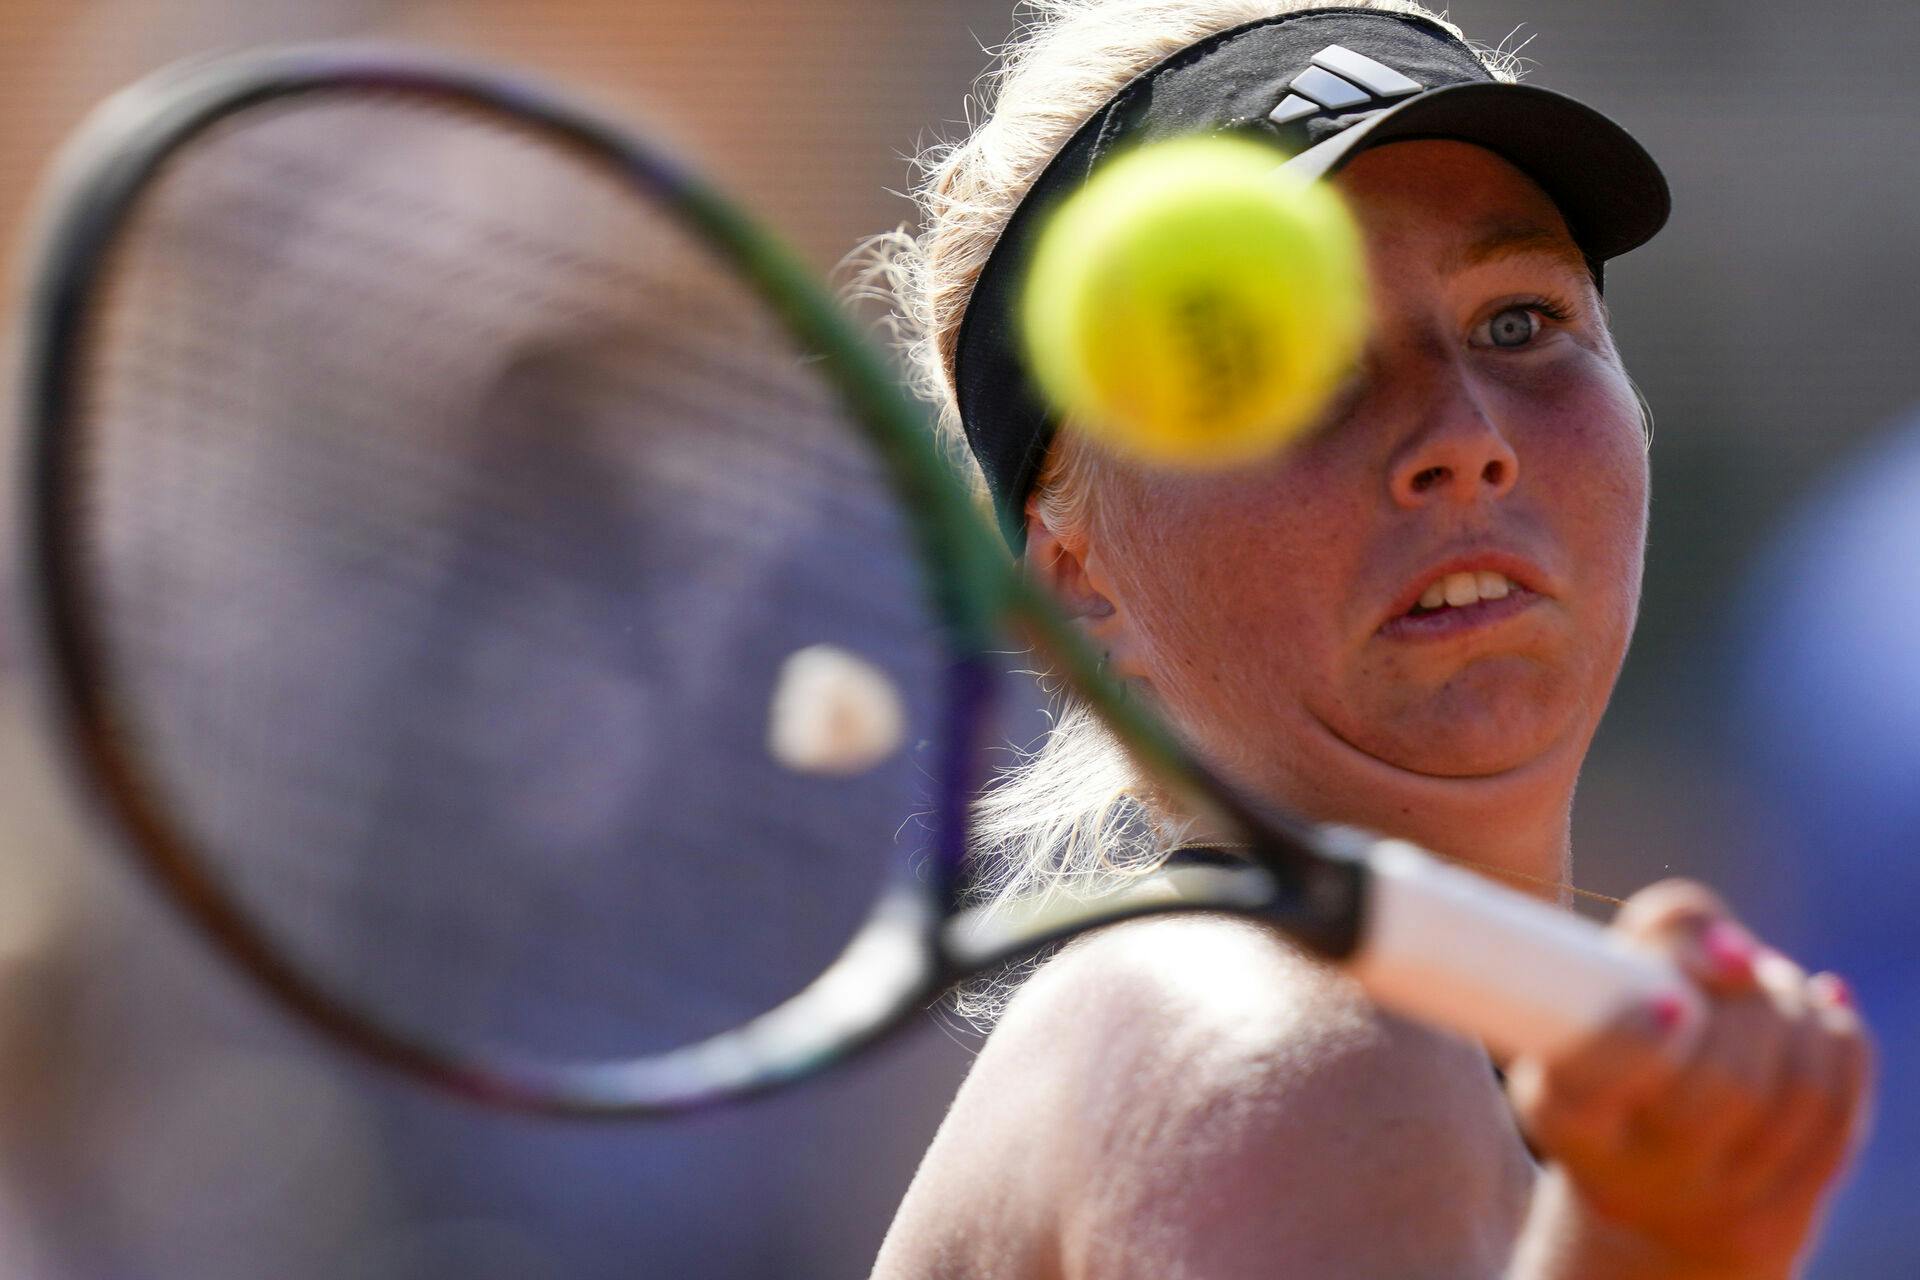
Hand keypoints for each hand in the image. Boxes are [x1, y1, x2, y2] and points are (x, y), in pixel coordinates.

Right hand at [1505, 880, 1873, 1277]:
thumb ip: (1666, 932)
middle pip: (1730, 1084)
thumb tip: (1739, 956)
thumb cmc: (1627, 1044)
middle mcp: (1631, 1177)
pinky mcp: (1776, 1214)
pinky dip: (1837, 1043)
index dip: (1637, 1042)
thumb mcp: (1609, 981)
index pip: (1594, 1085)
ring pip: (1801, 1093)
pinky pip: (1842, 1111)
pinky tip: (1816, 1018)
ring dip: (1799, 1016)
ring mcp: (1710, 1202)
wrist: (1646, 1177)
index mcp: (1562, 1115)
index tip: (1670, 1004)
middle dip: (1754, 1005)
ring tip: (1772, 988)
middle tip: (1739, 970)